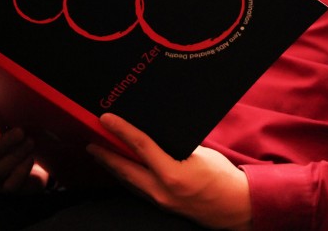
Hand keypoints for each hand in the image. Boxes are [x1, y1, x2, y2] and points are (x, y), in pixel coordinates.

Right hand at [0, 107, 48, 193]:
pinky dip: (22, 170)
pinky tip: (30, 159)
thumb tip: (2, 106)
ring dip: (16, 155)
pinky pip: (12, 183)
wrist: (30, 168)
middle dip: (4, 142)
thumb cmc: (14, 145)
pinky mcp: (7, 189)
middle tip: (21, 132)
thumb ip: (1, 120)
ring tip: (30, 142)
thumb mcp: (7, 131)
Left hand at [89, 113, 250, 229]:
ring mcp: (161, 201)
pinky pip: (138, 189)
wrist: (237, 207)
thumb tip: (155, 133)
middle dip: (105, 154)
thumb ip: (176, 144)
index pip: (140, 146)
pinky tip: (121, 169)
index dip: (120, 130)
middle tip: (90, 141)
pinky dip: (127, 177)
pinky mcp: (163, 206)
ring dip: (113, 166)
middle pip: (124, 168)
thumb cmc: (223, 177)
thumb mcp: (201, 153)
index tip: (105, 118)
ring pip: (128, 181)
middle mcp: (162, 190)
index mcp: (173, 174)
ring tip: (99, 153)